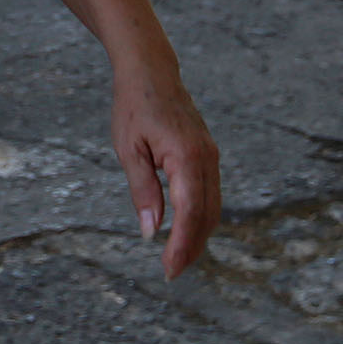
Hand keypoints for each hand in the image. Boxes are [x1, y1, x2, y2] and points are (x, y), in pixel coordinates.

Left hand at [111, 65, 221, 278]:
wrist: (151, 71)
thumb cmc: (134, 107)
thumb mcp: (129, 150)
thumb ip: (143, 191)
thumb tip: (151, 232)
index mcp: (186, 156)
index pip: (190, 212)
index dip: (182, 245)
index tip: (170, 269)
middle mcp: (206, 158)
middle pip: (207, 215)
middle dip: (192, 247)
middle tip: (171, 272)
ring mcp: (211, 156)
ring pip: (213, 207)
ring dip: (199, 235)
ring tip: (178, 258)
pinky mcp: (208, 155)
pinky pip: (211, 194)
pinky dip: (201, 217)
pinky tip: (186, 229)